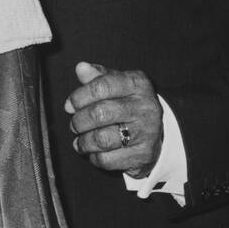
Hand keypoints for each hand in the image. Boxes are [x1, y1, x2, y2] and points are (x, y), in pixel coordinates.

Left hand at [64, 61, 163, 178]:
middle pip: (100, 114)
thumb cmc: (128, 104)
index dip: (79, 97)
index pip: (102, 86)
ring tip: (80, 140)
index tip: (69, 106)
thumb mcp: (117, 85)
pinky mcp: (143, 155)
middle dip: (79, 121)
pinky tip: (93, 152)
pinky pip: (107, 159)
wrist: (158, 132)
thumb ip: (97, 77)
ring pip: (101, 139)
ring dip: (84, 141)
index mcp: (137, 84)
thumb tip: (81, 67)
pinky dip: (94, 157)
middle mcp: (145, 107)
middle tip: (74, 125)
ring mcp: (146, 132)